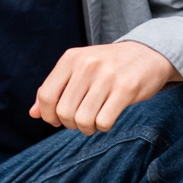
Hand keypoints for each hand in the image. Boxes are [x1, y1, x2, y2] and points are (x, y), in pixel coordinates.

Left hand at [31, 41, 177, 133]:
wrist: (149, 54)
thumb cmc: (109, 66)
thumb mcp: (79, 69)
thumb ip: (55, 89)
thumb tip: (34, 114)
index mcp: (71, 58)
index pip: (46, 95)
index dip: (48, 115)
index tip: (57, 120)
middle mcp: (87, 65)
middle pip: (64, 111)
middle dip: (71, 124)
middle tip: (81, 120)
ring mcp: (107, 76)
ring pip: (83, 119)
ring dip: (87, 128)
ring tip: (94, 121)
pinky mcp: (126, 89)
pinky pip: (104, 121)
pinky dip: (103, 127)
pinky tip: (107, 119)